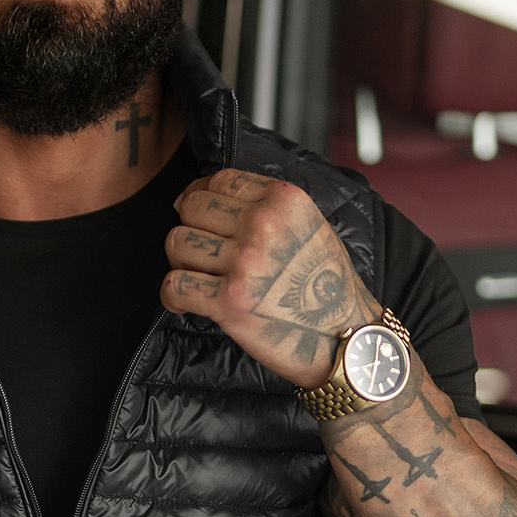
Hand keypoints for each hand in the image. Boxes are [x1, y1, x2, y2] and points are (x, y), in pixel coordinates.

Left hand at [162, 170, 377, 387]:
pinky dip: (172, 296)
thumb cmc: (327, 286)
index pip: (219, 180)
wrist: (345, 336)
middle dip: (190, 228)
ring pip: (177, 243)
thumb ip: (267, 206)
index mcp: (283, 200)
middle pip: (192, 207)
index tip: (196, 213)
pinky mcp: (229, 302)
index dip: (199, 195)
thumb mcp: (309, 224)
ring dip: (180, 262)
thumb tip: (208, 194)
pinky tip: (184, 300)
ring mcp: (245, 263)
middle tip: (200, 252)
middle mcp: (263, 225)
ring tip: (197, 276)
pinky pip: (175, 286)